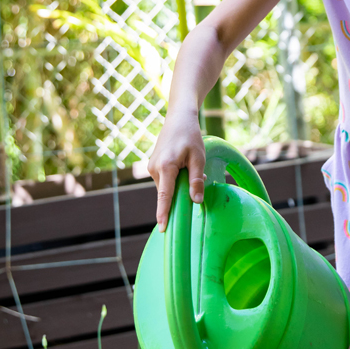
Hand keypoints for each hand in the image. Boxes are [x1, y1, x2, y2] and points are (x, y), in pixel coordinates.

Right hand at [147, 108, 205, 230]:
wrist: (178, 120)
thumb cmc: (190, 137)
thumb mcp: (198, 158)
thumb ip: (196, 180)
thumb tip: (196, 201)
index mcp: (166, 167)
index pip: (164, 196)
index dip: (164, 214)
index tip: (163, 228)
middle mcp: (154, 169)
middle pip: (167, 193)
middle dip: (181, 193)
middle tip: (196, 176)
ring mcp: (151, 168)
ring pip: (166, 187)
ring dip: (178, 185)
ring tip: (188, 165)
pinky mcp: (153, 167)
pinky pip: (164, 181)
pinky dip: (174, 180)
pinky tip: (182, 166)